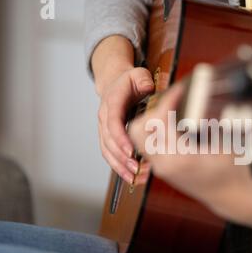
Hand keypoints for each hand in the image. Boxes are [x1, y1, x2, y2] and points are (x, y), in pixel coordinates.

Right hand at [97, 67, 153, 183]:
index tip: (130, 150)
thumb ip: (143, 80)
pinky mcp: (107, 138)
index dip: (120, 137)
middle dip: (122, 157)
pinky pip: (109, 155)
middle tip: (136, 168)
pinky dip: (118, 167)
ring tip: (134, 178)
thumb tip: (148, 88)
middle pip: (109, 141)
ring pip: (107, 151)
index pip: (113, 122)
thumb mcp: (139, 74)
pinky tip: (130, 177)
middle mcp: (104, 118)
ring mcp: (103, 129)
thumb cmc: (130, 81)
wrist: (115, 83)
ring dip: (119, 166)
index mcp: (111, 102)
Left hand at [128, 84, 251, 220]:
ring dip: (150, 121)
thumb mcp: (226, 143)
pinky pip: (147, 145)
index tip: (179, 90)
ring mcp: (161, 168)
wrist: (230, 197)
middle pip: (138, 129)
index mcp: (180, 158)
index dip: (168, 100)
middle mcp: (165, 164)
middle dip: (152, 111)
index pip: (160, 121)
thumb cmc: (232, 172)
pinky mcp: (162, 168)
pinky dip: (154, 131)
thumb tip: (201, 97)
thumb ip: (211, 121)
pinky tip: (173, 125)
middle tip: (172, 104)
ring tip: (172, 112)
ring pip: (138, 138)